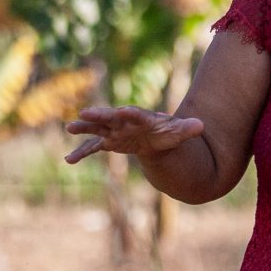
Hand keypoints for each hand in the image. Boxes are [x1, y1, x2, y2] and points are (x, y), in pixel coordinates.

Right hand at [63, 105, 205, 164]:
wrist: (155, 138)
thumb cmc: (166, 133)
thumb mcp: (177, 133)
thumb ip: (187, 129)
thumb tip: (201, 126)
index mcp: (141, 118)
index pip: (135, 114)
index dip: (129, 113)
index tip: (123, 111)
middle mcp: (124, 121)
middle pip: (110, 117)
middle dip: (98, 115)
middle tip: (85, 113)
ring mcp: (114, 131)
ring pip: (96, 128)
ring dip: (84, 128)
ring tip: (70, 128)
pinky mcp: (108, 142)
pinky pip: (92, 147)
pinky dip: (82, 153)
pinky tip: (69, 160)